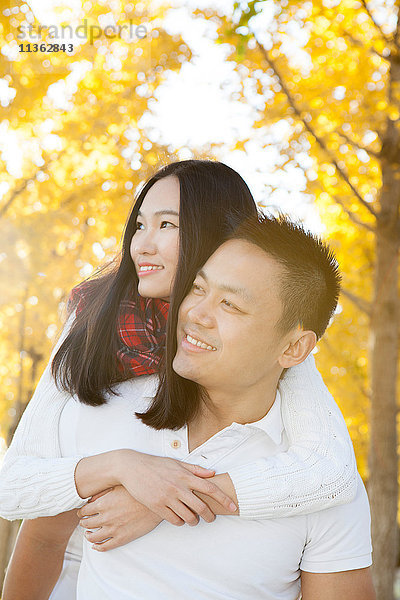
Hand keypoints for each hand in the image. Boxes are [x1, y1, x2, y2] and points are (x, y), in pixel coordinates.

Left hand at [77, 486, 161, 551]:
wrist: (155, 503)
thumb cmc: (138, 492)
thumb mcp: (119, 486)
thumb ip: (103, 492)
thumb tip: (91, 498)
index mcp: (103, 503)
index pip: (84, 511)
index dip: (82, 512)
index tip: (82, 512)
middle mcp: (106, 518)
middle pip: (86, 523)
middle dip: (84, 522)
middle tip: (84, 521)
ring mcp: (113, 529)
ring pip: (92, 537)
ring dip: (88, 535)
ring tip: (88, 533)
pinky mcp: (122, 538)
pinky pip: (105, 547)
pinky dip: (97, 547)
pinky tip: (96, 545)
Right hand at [116, 451, 236, 525]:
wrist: (132, 468)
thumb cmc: (156, 464)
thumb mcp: (177, 463)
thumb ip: (196, 469)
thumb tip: (212, 473)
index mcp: (185, 475)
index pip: (210, 488)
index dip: (223, 499)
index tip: (233, 506)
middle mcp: (178, 487)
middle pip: (201, 507)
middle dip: (210, 516)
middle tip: (211, 518)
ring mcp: (167, 497)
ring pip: (188, 517)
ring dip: (194, 521)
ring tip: (194, 519)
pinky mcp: (157, 506)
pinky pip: (174, 520)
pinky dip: (180, 522)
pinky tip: (180, 519)